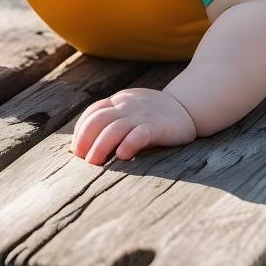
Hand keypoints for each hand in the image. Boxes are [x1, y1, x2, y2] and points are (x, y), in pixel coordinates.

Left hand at [71, 88, 196, 164]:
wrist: (188, 108)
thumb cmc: (154, 115)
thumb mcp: (130, 109)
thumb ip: (113, 119)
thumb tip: (86, 146)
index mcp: (119, 102)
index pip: (92, 113)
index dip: (80, 132)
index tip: (77, 151)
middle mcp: (127, 107)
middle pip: (98, 121)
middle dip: (85, 141)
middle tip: (83, 161)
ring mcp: (143, 115)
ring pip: (114, 129)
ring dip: (100, 147)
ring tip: (95, 163)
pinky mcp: (158, 127)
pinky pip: (140, 134)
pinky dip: (128, 144)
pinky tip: (123, 156)